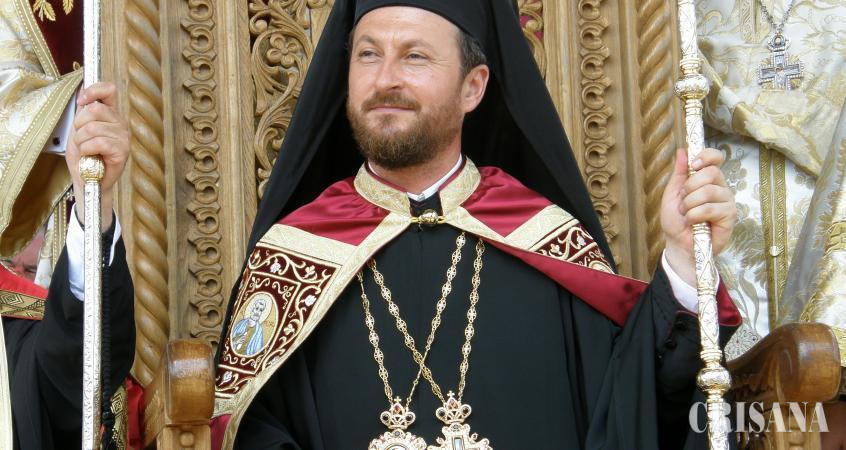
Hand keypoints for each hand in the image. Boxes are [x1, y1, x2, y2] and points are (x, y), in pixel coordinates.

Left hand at [65, 82, 129, 228]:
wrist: (86, 179)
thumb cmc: (84, 155)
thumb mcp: (79, 129)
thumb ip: (83, 112)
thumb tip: (83, 96)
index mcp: (111, 115)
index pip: (109, 90)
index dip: (93, 90)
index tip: (81, 102)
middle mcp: (120, 123)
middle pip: (94, 109)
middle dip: (79, 125)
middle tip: (81, 138)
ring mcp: (123, 137)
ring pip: (92, 127)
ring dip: (81, 141)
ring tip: (86, 150)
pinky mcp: (122, 151)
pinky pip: (98, 142)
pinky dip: (87, 150)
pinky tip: (90, 156)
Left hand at [660, 148, 735, 285]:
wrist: (678, 244)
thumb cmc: (676, 221)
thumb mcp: (672, 194)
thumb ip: (679, 173)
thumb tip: (682, 151)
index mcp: (707, 179)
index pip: (716, 158)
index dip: (707, 155)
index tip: (694, 163)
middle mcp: (720, 187)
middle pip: (711, 172)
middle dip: (690, 187)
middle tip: (684, 201)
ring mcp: (727, 201)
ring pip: (708, 191)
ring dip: (689, 205)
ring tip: (687, 215)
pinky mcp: (730, 215)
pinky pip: (710, 208)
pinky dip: (694, 216)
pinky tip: (693, 223)